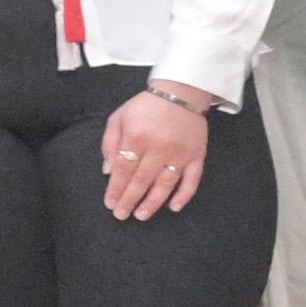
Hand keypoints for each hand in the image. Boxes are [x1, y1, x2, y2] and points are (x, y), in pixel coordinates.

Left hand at [100, 86, 215, 223]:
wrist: (181, 91)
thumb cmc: (146, 105)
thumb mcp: (119, 118)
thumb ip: (110, 143)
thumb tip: (108, 171)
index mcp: (137, 137)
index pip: (123, 170)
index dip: (116, 189)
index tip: (110, 203)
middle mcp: (159, 147)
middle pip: (142, 180)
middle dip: (129, 200)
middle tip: (121, 215)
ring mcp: (180, 153)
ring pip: (165, 184)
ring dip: (152, 203)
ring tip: (141, 215)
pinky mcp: (197, 155)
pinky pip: (192, 180)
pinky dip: (184, 195)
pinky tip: (174, 207)